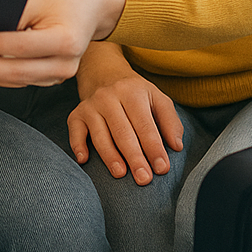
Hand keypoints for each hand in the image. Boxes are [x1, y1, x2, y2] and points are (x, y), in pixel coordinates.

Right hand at [69, 44, 182, 183]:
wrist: (105, 72)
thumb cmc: (136, 93)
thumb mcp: (158, 98)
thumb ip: (171, 122)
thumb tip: (176, 146)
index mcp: (132, 91)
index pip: (144, 124)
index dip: (154, 147)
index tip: (162, 168)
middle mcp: (109, 96)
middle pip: (122, 131)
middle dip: (134, 156)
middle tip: (144, 179)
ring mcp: (91, 105)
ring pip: (99, 133)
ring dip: (109, 155)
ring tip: (120, 173)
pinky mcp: (77, 113)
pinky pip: (75, 129)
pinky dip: (77, 144)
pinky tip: (84, 159)